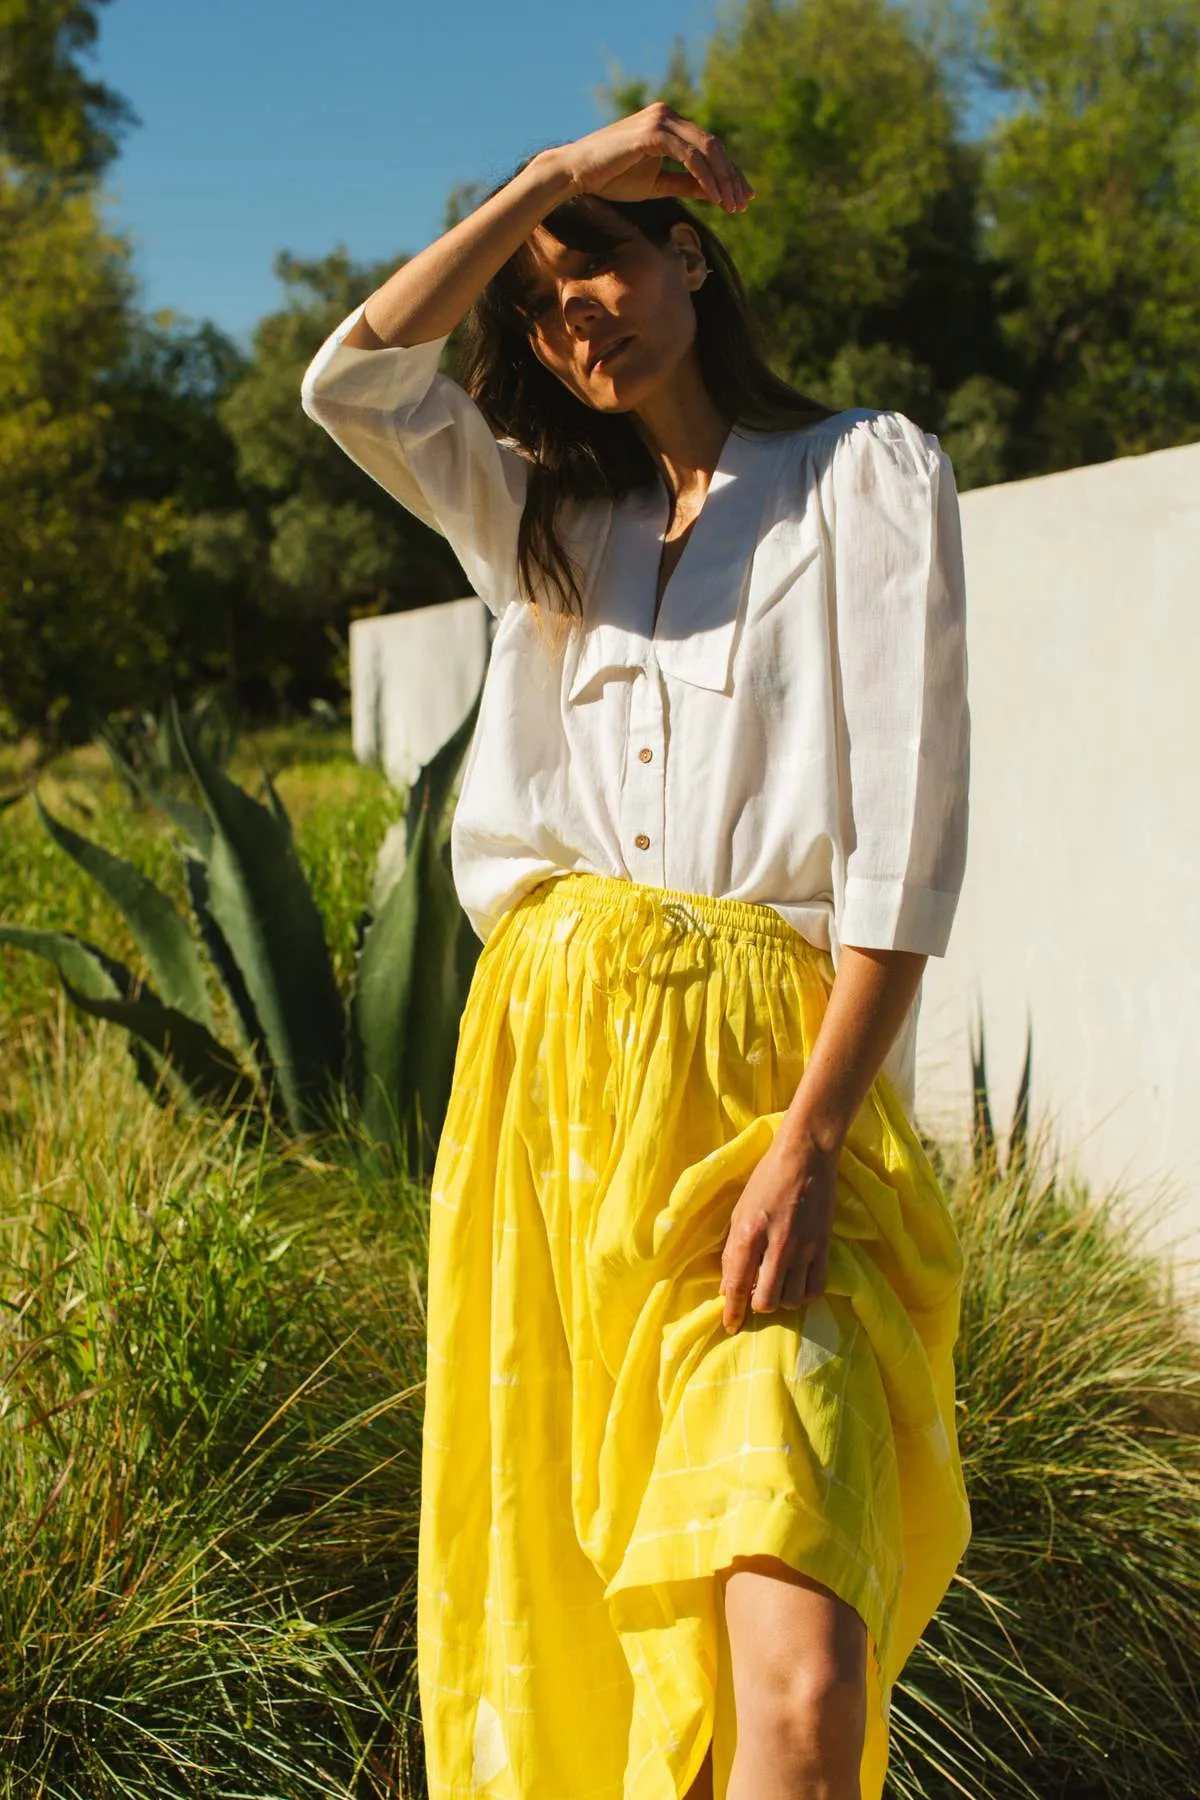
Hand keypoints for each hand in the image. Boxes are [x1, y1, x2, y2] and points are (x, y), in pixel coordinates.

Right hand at [551, 101, 754, 214]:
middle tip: (744, 203)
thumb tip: (713, 192)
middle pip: (713, 146)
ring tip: (732, 206)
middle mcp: (668, 115)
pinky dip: (705, 178)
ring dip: (723, 180)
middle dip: (732, 177)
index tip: (742, 196)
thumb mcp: (657, 184)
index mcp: (669, 124)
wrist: (578, 172)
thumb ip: (685, 184)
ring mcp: (661, 120)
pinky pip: (689, 156)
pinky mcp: (653, 132)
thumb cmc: (612, 177)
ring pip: (706, 150)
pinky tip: (715, 199)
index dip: (728, 172)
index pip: (708, 147)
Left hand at [719, 1128, 839, 1333]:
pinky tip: (797, 1284)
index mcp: (749, 1233)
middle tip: (756, 1293)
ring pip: (791, 1299)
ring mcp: (804, 1247)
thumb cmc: (766, 1179)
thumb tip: (728, 1286)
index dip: (732, 1311)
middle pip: (766, 1301)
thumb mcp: (739, 1210)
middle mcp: (777, 1245)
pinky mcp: (824, 1246)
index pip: (737, 1285)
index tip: (730, 1326)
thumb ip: (733, 1250)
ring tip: (776, 1284)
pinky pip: (816, 1288)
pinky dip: (804, 1295)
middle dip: (757, 1305)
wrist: (806, 1156)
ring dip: (781, 1299)